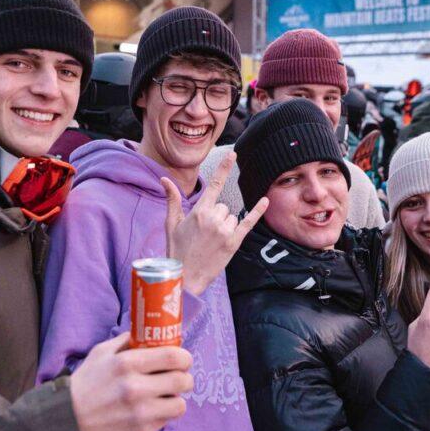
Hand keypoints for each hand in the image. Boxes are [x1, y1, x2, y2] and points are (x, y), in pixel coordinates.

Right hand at [69, 332, 193, 430]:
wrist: (67, 422)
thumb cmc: (86, 384)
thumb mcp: (101, 353)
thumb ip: (126, 341)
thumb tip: (149, 333)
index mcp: (127, 363)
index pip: (173, 356)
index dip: (184, 357)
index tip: (182, 359)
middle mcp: (136, 387)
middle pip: (183, 380)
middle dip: (185, 378)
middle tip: (178, 377)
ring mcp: (140, 412)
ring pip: (180, 404)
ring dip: (176, 398)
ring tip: (166, 396)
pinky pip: (167, 420)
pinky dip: (164, 414)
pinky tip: (153, 409)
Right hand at [161, 152, 268, 295]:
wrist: (185, 276)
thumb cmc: (176, 249)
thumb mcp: (171, 223)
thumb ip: (172, 198)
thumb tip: (164, 178)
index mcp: (198, 211)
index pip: (214, 184)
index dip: (224, 168)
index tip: (233, 154)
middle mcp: (213, 219)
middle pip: (223, 206)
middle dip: (215, 215)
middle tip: (203, 233)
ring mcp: (225, 231)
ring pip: (231, 216)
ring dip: (224, 224)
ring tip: (211, 240)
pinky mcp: (234, 243)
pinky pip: (248, 222)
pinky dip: (257, 211)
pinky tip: (265, 200)